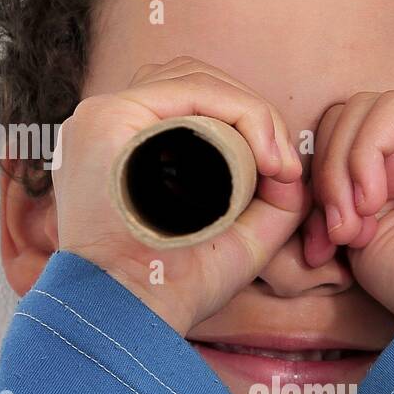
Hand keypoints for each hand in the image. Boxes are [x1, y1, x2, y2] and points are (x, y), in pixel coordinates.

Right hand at [54, 56, 306, 335]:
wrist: (134, 313)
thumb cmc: (177, 286)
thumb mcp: (235, 236)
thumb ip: (269, 200)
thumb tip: (292, 164)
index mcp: (122, 147)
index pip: (187, 103)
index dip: (244, 122)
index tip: (283, 173)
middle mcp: (106, 126)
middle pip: (191, 83)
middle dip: (250, 114)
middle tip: (285, 167)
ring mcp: (101, 117)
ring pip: (194, 80)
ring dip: (250, 113)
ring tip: (277, 163)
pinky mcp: (108, 117)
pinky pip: (188, 89)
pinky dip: (240, 111)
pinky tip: (265, 152)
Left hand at [305, 90, 393, 320]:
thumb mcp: (356, 227)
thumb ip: (333, 184)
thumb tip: (298, 161)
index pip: (340, 139)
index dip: (319, 184)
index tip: (319, 244)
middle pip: (348, 119)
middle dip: (328, 176)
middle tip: (337, 233)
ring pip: (363, 110)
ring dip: (342, 170)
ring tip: (356, 223)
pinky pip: (392, 108)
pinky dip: (366, 153)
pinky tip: (373, 199)